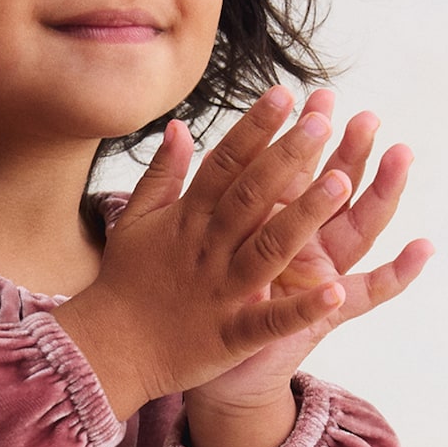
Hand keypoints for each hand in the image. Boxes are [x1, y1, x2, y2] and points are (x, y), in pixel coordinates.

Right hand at [58, 84, 358, 422]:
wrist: (106, 352)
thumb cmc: (124, 284)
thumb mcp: (136, 221)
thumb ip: (163, 174)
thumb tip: (178, 126)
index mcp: (187, 220)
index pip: (224, 164)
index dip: (254, 128)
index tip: (284, 94)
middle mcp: (207, 250)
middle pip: (251, 197)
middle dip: (286, 158)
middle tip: (321, 122)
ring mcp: (220, 293)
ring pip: (268, 249)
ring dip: (304, 217)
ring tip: (341, 183)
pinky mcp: (230, 336)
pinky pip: (269, 321)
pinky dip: (300, 308)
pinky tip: (335, 292)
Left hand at [181, 105, 435, 446]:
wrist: (207, 368)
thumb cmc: (202, 300)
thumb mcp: (201, 237)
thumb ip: (203, 190)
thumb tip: (187, 134)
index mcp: (272, 222)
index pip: (295, 170)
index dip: (306, 136)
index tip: (316, 96)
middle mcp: (304, 244)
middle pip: (334, 191)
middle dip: (351, 152)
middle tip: (367, 115)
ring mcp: (320, 277)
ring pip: (358, 229)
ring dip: (382, 194)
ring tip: (402, 155)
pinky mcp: (326, 314)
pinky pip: (369, 294)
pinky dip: (397, 274)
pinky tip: (424, 248)